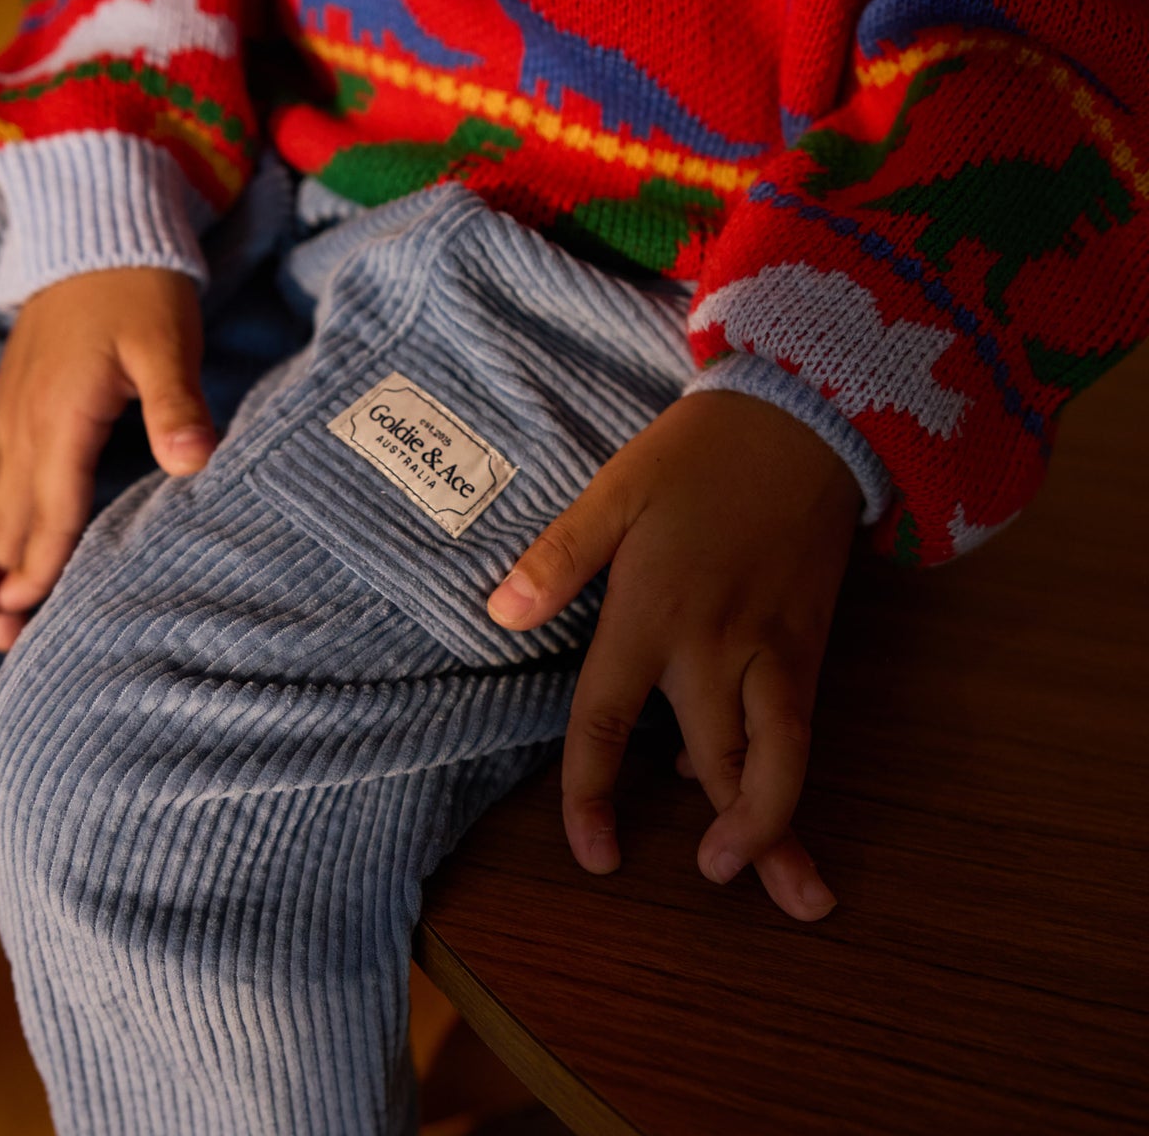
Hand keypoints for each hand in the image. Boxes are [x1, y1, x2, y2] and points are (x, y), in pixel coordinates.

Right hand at [0, 268, 213, 651]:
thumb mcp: (169, 341)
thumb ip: (177, 404)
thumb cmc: (140, 289)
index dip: (40, 566)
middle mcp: (20, 423)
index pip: (50, 509)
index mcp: (60, 416)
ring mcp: (5, 415)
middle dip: (4, 584)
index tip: (29, 617)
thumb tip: (194, 464)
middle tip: (8, 649)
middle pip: (7, 520)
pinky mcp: (5, 406)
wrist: (97, 234)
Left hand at [487, 390, 860, 921]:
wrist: (802, 419)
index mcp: (651, 613)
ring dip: (783, 829)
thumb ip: (559, 557)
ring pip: (782, 762)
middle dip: (730, 842)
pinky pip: (802, 726)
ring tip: (792, 890)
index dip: (591, 797)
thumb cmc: (698, 454)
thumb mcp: (615, 489)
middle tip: (714, 883)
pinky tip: (770, 786)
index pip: (606, 724)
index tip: (598, 857)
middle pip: (717, 765)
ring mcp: (773, 650)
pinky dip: (789, 770)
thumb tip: (498, 615)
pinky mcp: (811, 643)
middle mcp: (715, 647)